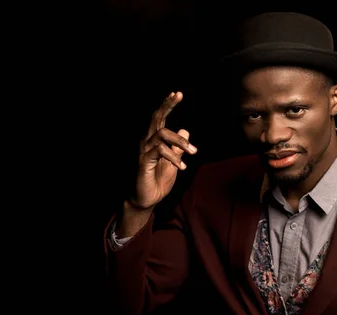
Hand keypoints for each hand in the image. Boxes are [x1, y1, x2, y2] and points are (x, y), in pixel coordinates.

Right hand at [130, 91, 197, 209]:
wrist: (147, 199)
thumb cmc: (158, 180)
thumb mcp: (174, 161)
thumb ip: (178, 146)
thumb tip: (185, 129)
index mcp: (154, 140)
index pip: (160, 118)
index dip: (167, 105)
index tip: (176, 93)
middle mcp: (147, 142)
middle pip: (155, 118)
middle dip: (167, 105)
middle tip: (178, 95)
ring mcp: (144, 151)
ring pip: (161, 134)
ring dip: (180, 142)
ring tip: (193, 152)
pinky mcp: (143, 162)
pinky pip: (159, 151)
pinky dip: (173, 157)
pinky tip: (182, 167)